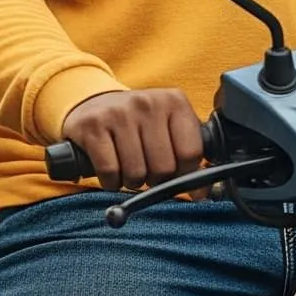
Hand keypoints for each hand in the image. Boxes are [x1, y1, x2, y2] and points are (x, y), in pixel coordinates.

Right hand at [62, 88, 204, 192]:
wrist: (93, 106)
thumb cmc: (138, 124)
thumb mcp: (168, 128)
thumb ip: (189, 155)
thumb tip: (202, 193)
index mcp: (175, 102)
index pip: (191, 153)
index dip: (185, 174)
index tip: (176, 176)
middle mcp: (149, 103)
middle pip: (164, 167)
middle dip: (156, 180)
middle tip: (148, 172)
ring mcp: (119, 112)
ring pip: (136, 173)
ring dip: (132, 182)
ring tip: (129, 168)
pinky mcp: (93, 126)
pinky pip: (110, 172)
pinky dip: (111, 182)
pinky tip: (112, 170)